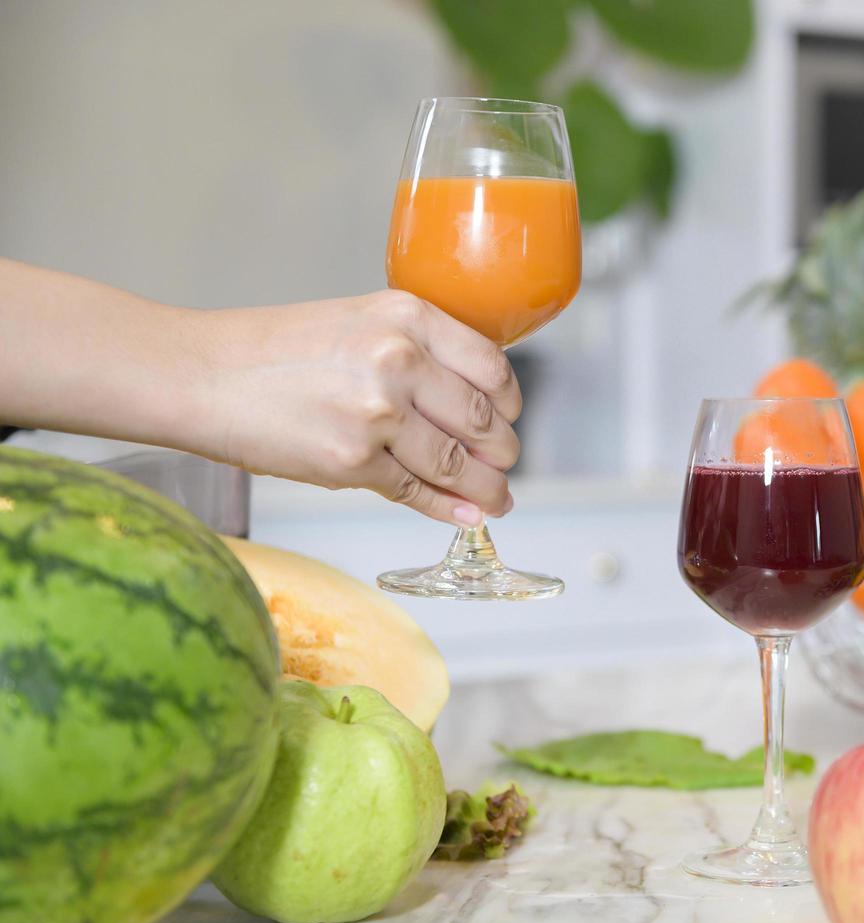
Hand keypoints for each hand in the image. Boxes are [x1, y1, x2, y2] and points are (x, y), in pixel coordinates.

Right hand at [202, 290, 520, 525]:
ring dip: (486, 490)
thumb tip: (476, 402)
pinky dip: (448, 509)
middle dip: (503, 452)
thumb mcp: (359, 321)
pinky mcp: (353, 462)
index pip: (493, 368)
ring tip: (495, 499)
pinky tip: (465, 514)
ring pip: (458, 465)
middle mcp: (400, 361)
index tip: (510, 418)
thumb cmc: (276, 349)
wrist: (202, 374)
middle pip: (484, 421)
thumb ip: (419, 350)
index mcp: (408, 317)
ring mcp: (378, 414)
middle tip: (505, 463)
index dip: (510, 403)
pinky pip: (418, 493)